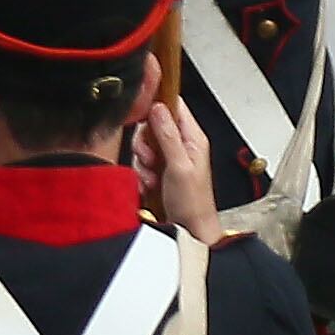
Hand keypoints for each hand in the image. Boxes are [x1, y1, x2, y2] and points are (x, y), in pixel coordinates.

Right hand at [133, 95, 218, 235]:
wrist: (191, 230)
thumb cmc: (193, 203)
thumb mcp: (179, 166)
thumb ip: (168, 135)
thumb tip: (157, 108)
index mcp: (193, 138)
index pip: (174, 105)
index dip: (157, 105)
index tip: (143, 117)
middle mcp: (182, 144)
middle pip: (152, 125)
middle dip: (145, 142)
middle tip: (151, 158)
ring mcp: (170, 157)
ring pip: (144, 144)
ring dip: (142, 161)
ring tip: (153, 175)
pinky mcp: (160, 170)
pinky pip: (141, 162)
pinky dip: (141, 173)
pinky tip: (150, 183)